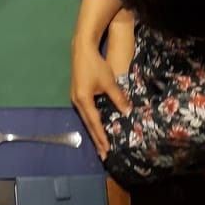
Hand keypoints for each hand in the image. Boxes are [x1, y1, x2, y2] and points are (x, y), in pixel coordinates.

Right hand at [71, 31, 130, 160]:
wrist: (82, 49)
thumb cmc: (96, 65)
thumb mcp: (109, 81)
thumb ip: (118, 98)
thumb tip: (128, 112)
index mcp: (84, 100)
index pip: (94, 123)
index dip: (101, 137)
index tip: (107, 150)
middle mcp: (77, 102)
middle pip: (88, 124)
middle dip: (96, 139)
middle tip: (103, 155)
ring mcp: (76, 98)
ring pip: (86, 119)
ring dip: (94, 132)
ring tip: (101, 145)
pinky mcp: (78, 94)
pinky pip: (85, 113)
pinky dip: (92, 122)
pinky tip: (96, 127)